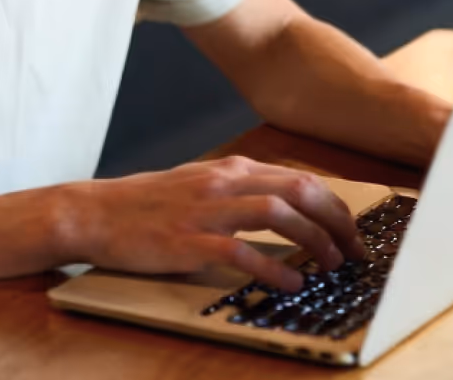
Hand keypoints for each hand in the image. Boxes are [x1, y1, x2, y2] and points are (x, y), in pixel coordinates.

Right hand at [68, 156, 364, 292]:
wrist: (97, 211)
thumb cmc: (149, 203)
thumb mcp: (200, 184)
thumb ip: (240, 190)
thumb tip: (288, 208)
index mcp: (231, 168)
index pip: (298, 179)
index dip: (334, 206)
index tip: (353, 232)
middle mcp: (224, 182)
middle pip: (298, 190)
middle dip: (336, 221)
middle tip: (355, 251)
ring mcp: (207, 210)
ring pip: (277, 213)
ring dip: (313, 240)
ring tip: (332, 265)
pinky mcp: (189, 241)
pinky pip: (241, 252)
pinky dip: (273, 268)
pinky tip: (291, 283)